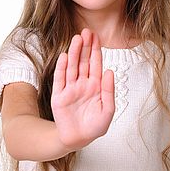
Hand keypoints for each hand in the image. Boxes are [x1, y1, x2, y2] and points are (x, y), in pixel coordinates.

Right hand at [51, 28, 114, 149]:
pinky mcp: (59, 95)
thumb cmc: (95, 127)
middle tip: (86, 31)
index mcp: (96, 86)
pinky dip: (62, 67)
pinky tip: (65, 56)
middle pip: (83, 61)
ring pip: (72, 67)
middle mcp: (83, 84)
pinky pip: (61, 79)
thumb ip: (109, 91)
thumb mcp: (108, 110)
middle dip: (85, 47)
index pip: (96, 64)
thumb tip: (110, 72)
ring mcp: (70, 88)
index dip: (95, 50)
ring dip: (74, 53)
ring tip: (76, 39)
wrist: (78, 139)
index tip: (95, 36)